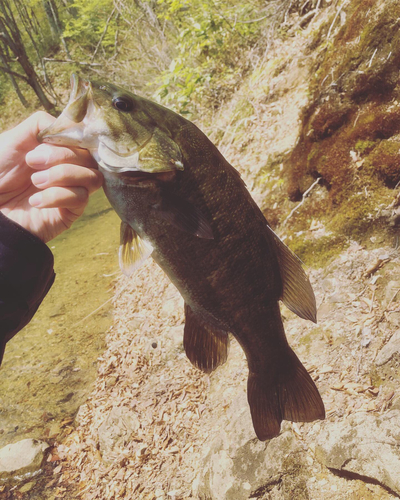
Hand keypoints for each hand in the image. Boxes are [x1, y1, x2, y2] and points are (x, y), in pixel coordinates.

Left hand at [0, 111, 102, 242]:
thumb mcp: (15, 139)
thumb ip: (40, 125)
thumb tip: (68, 126)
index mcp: (59, 150)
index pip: (84, 140)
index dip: (70, 138)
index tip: (40, 145)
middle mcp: (70, 169)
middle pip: (90, 157)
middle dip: (61, 157)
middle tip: (32, 162)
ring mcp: (73, 191)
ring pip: (93, 177)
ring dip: (63, 175)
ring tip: (35, 182)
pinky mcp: (72, 212)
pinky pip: (80, 198)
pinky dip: (56, 196)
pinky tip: (35, 201)